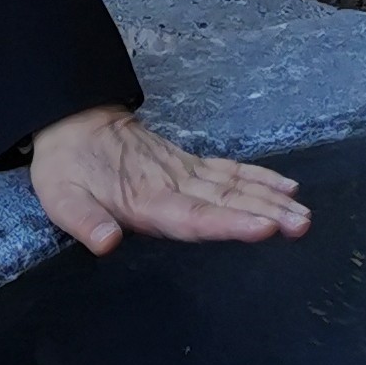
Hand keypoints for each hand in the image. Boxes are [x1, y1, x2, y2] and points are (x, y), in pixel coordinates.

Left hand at [29, 106, 309, 255]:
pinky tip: (286, 187)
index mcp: (146, 199)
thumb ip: (86, 222)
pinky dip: (261, 178)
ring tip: (304, 213)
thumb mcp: (61, 199)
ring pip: (236, 186)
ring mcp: (185, 172)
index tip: (264, 227)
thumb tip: (106, 243)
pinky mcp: (190, 165)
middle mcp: (174, 184)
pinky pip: (231, 171)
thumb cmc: (68, 168)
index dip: (230, 224)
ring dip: (272, 199)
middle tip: (302, 224)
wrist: (73, 121)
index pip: (194, 216)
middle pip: (226, 201)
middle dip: (267, 213)